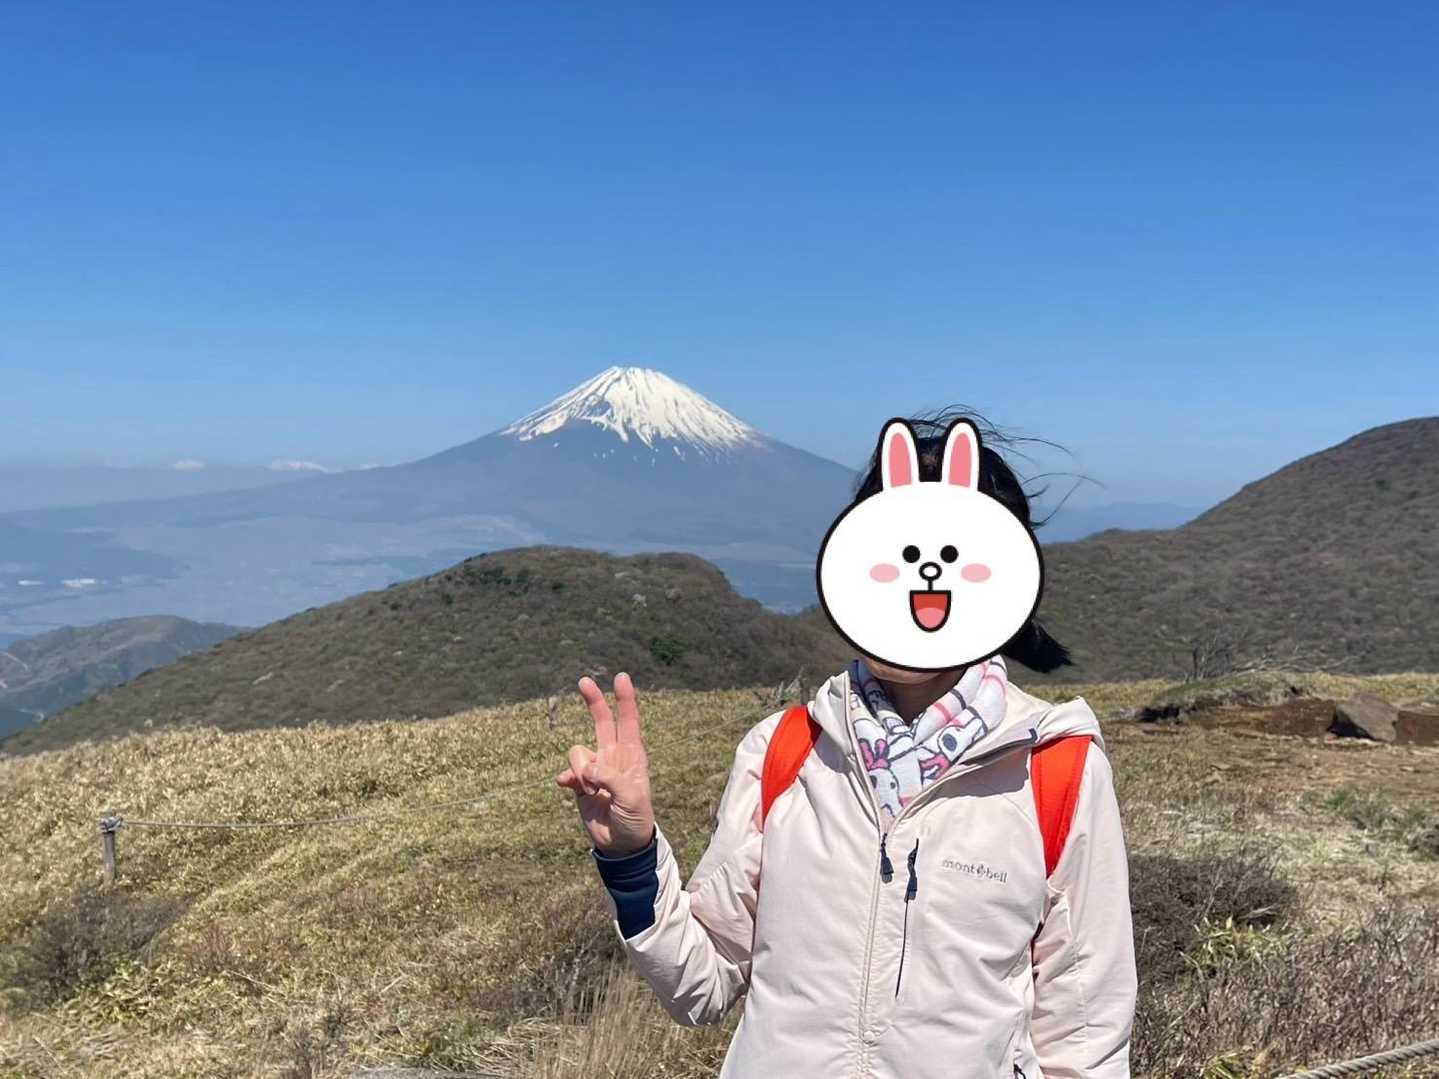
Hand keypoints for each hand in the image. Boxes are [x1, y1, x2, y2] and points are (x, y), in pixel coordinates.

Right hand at [556, 672, 655, 856]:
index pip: (629, 721)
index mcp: (632, 756)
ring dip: (581, 770)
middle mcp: (613, 757)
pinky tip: (570, 787)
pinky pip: (568, 771)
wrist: (622, 845)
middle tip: (583, 680)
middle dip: (593, 700)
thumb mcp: (632, 799)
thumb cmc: (636, 819)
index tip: (621, 677)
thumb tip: (587, 769)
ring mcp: (596, 769)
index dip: (625, 699)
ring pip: (578, 751)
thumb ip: (611, 780)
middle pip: (601, 721)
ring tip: (594, 792)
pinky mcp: (580, 784)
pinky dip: (567, 777)